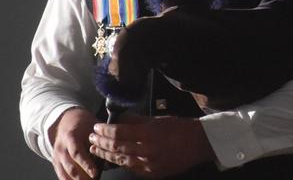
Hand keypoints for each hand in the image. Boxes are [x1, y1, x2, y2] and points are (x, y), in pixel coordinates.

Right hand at [50, 107, 98, 179]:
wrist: (65, 121)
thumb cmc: (82, 124)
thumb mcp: (91, 127)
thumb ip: (98, 140)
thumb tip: (108, 154)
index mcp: (70, 137)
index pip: (77, 153)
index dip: (86, 164)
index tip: (95, 173)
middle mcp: (61, 148)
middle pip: (71, 167)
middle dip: (82, 177)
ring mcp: (56, 157)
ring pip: (65, 174)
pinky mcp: (55, 163)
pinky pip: (61, 175)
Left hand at [90, 115, 214, 177]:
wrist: (200, 144)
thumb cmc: (180, 127)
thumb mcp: (158, 120)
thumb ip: (137, 121)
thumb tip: (120, 120)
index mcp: (148, 134)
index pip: (118, 132)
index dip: (104, 130)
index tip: (96, 127)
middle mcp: (146, 150)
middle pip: (116, 147)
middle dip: (101, 142)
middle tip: (92, 138)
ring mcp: (149, 164)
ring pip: (121, 160)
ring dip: (106, 154)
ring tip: (96, 150)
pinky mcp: (152, 173)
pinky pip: (131, 168)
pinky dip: (120, 163)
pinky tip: (113, 159)